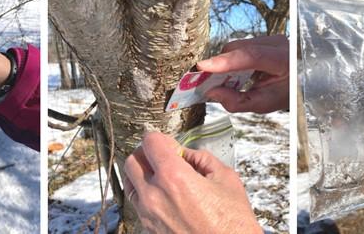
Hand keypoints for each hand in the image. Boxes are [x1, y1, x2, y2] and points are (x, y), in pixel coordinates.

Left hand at [122, 132, 260, 232]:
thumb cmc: (233, 223)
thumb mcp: (226, 179)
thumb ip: (202, 159)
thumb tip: (186, 154)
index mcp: (174, 177)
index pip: (150, 142)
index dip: (159, 137)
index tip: (169, 143)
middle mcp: (154, 195)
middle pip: (132, 161)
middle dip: (146, 154)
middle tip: (162, 156)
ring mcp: (148, 214)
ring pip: (130, 183)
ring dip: (141, 174)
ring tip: (161, 176)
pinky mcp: (148, 229)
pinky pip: (138, 204)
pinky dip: (146, 195)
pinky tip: (165, 197)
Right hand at [197, 35, 288, 112]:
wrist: (299, 80)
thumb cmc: (285, 92)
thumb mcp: (264, 103)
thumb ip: (238, 101)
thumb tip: (212, 93)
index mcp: (284, 60)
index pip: (252, 56)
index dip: (225, 62)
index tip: (203, 67)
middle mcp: (277, 43)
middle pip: (238, 49)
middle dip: (220, 65)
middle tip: (208, 83)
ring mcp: (269, 38)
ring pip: (236, 46)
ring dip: (225, 63)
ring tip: (226, 80)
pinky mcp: (262, 38)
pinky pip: (239, 46)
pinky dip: (231, 60)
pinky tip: (235, 73)